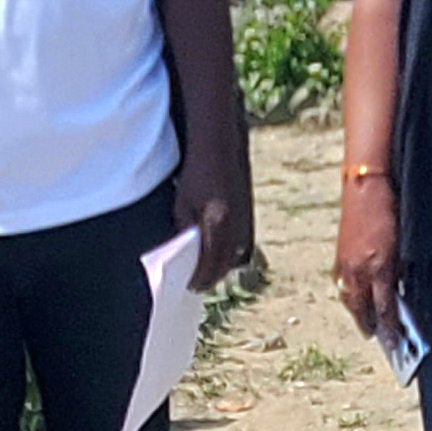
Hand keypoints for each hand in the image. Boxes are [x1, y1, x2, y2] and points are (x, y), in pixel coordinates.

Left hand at [173, 151, 249, 292]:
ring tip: (209, 271)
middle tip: (198, 284)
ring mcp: (245, 218)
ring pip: (236, 253)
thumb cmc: (196, 171)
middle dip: (213, 277)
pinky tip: (222, 250)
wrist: (220, 144)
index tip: (190, 286)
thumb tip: (187, 251)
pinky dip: (232, 251)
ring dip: (224, 266)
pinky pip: (243, 240)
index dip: (200, 280)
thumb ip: (185, 229)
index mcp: (216, 223)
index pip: (209, 264)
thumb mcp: (182, 202)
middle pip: (226, 263)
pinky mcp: (249, 210)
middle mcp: (234, 224)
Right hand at [331, 168, 400, 342]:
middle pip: (363, 310)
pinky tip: (353, 300)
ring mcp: (347, 265)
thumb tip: (398, 291)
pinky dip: (348, 298)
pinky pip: (342, 286)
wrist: (364, 189)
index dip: (391, 329)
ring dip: (358, 315)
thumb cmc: (390, 212)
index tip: (397, 343)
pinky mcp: (339, 257)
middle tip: (380, 340)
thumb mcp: (402, 244)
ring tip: (365, 326)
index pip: (385, 309)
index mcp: (380, 268)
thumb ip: (399, 270)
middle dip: (371, 326)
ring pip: (350, 300)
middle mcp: (360, 271)